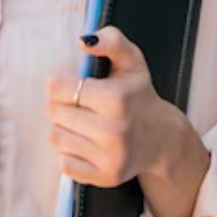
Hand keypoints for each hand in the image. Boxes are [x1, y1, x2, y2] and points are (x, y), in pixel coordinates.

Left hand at [44, 26, 194, 187]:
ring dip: (63, 128)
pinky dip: (68, 151)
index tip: (69, 85)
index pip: (58, 88)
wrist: (163, 139)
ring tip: (82, 123)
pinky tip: (85, 142)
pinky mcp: (105, 176)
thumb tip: (82, 41)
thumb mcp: (131, 60)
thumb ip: (110, 40)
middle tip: (78, 104)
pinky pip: (64, 163)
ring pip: (56, 137)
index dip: (58, 84)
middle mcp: (113, 130)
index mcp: (116, 98)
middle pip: (53, 112)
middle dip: (60, 105)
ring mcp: (110, 157)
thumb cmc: (139, 95)